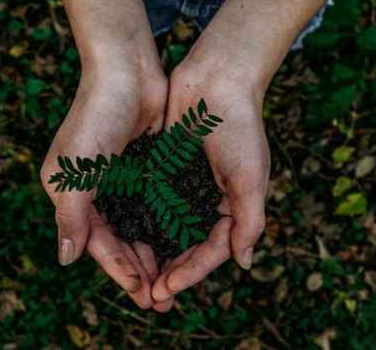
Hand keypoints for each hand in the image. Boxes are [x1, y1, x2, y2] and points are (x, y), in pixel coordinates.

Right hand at [40, 64, 166, 308]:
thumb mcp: (76, 170)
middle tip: (162, 300)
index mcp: (71, 194)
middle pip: (119, 241)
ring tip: (173, 282)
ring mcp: (121, 181)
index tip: (142, 294)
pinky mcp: (144, 169)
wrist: (127, 71)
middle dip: (139, 271)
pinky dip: (165, 228)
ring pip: (139, 228)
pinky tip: (180, 246)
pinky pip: (154, 207)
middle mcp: (94, 191)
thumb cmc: (95, 117)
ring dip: (154, 255)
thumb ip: (71, 216)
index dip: (119, 270)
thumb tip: (66, 260)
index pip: (96, 242)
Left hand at [151, 60, 270, 309]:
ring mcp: (184, 187)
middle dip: (170, 271)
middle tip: (149, 295)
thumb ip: (249, 221)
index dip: (191, 272)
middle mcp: (207, 201)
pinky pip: (151, 203)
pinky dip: (140, 222)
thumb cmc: (240, 127)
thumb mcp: (251, 177)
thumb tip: (244, 263)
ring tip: (135, 277)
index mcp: (232, 207)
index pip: (212, 250)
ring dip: (153, 254)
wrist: (217, 79)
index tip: (168, 288)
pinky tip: (124, 238)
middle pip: (186, 247)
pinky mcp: (163, 170)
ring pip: (166, 230)